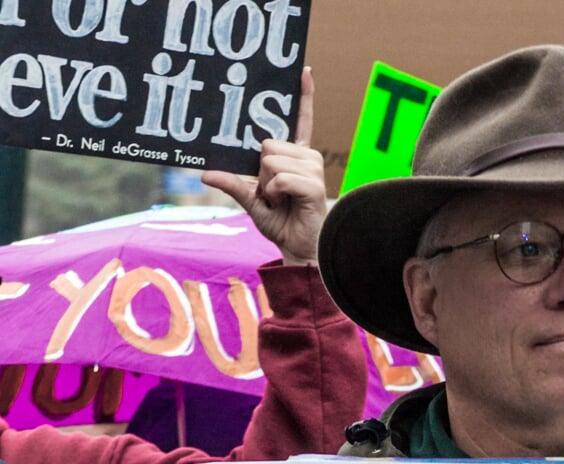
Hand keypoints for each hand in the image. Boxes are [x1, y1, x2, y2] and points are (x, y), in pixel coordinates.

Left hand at [202, 67, 326, 265]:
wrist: (297, 249)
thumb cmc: (280, 223)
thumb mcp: (250, 200)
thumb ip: (232, 183)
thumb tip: (204, 174)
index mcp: (295, 155)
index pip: (300, 119)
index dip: (303, 96)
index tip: (304, 70)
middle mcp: (307, 156)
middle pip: (267, 144)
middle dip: (261, 171)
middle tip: (273, 193)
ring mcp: (313, 168)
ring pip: (270, 160)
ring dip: (267, 185)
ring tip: (281, 200)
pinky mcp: (314, 183)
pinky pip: (278, 178)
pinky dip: (274, 194)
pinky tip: (287, 204)